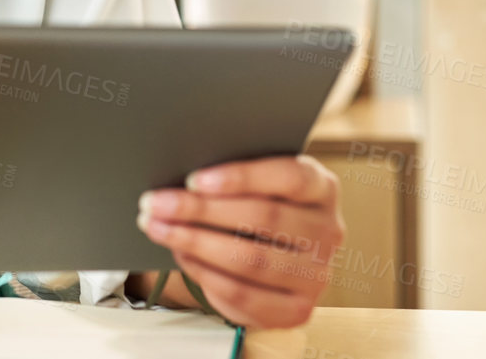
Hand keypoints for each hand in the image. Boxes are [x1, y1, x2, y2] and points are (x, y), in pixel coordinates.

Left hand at [135, 154, 344, 328]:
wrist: (272, 250)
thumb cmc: (256, 202)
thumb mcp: (256, 181)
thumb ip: (234, 175)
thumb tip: (185, 178)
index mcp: (322, 187)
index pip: (289, 176)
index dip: (241, 177)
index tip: (193, 179)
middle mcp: (328, 231)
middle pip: (264, 218)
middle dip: (201, 211)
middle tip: (156, 203)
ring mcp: (317, 274)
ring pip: (251, 260)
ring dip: (194, 243)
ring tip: (157, 228)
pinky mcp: (297, 309)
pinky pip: (244, 295)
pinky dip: (206, 274)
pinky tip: (181, 255)